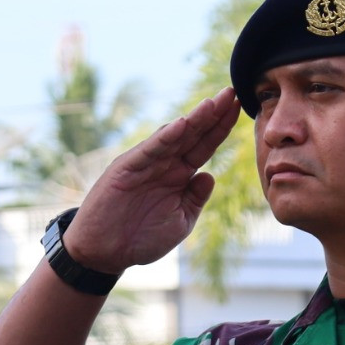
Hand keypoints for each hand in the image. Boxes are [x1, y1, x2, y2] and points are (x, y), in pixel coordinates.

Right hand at [60, 89, 239, 271]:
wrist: (105, 252)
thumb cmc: (141, 238)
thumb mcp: (179, 221)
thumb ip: (195, 198)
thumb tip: (210, 175)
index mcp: (179, 175)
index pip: (205, 145)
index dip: (221, 127)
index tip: (240, 107)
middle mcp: (164, 164)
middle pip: (193, 134)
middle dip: (213, 114)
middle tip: (232, 92)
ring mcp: (145, 164)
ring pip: (174, 137)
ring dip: (193, 120)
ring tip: (213, 102)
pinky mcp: (126, 169)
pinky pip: (149, 151)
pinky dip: (165, 138)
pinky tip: (182, 124)